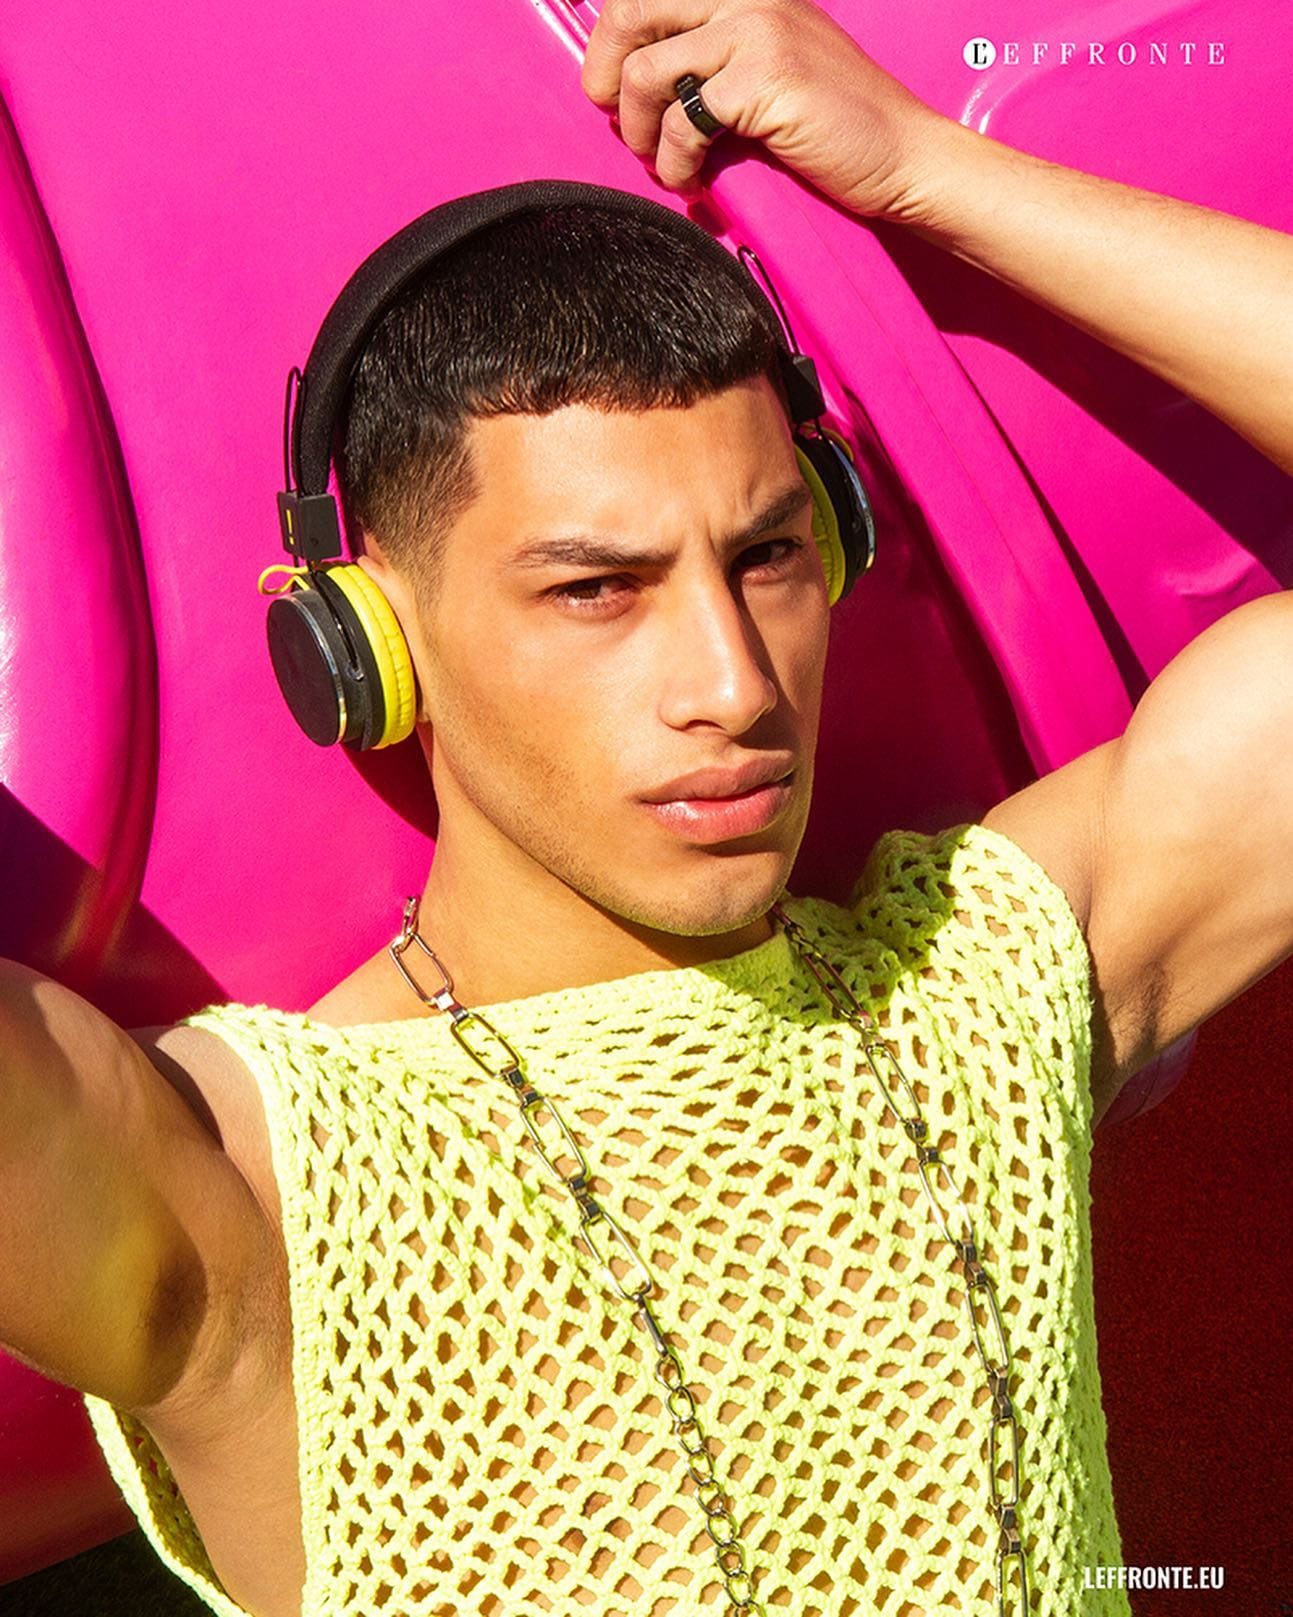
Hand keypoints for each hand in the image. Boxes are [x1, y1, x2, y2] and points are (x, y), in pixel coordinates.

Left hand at [580, 0, 950, 218]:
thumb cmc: (836, 128)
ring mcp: (757, 31)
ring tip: (663, 163)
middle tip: (617, 122)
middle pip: (629, 10)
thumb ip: (713, 58)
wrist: (901, 156)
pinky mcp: (763, 78)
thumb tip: (634, 81)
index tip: (611, 89)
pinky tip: (693, 182)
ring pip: (645, 71)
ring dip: (639, 131)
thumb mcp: (768, 69)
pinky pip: (681, 121)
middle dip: (605, 76)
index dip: (612, 41)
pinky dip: (674, 163)